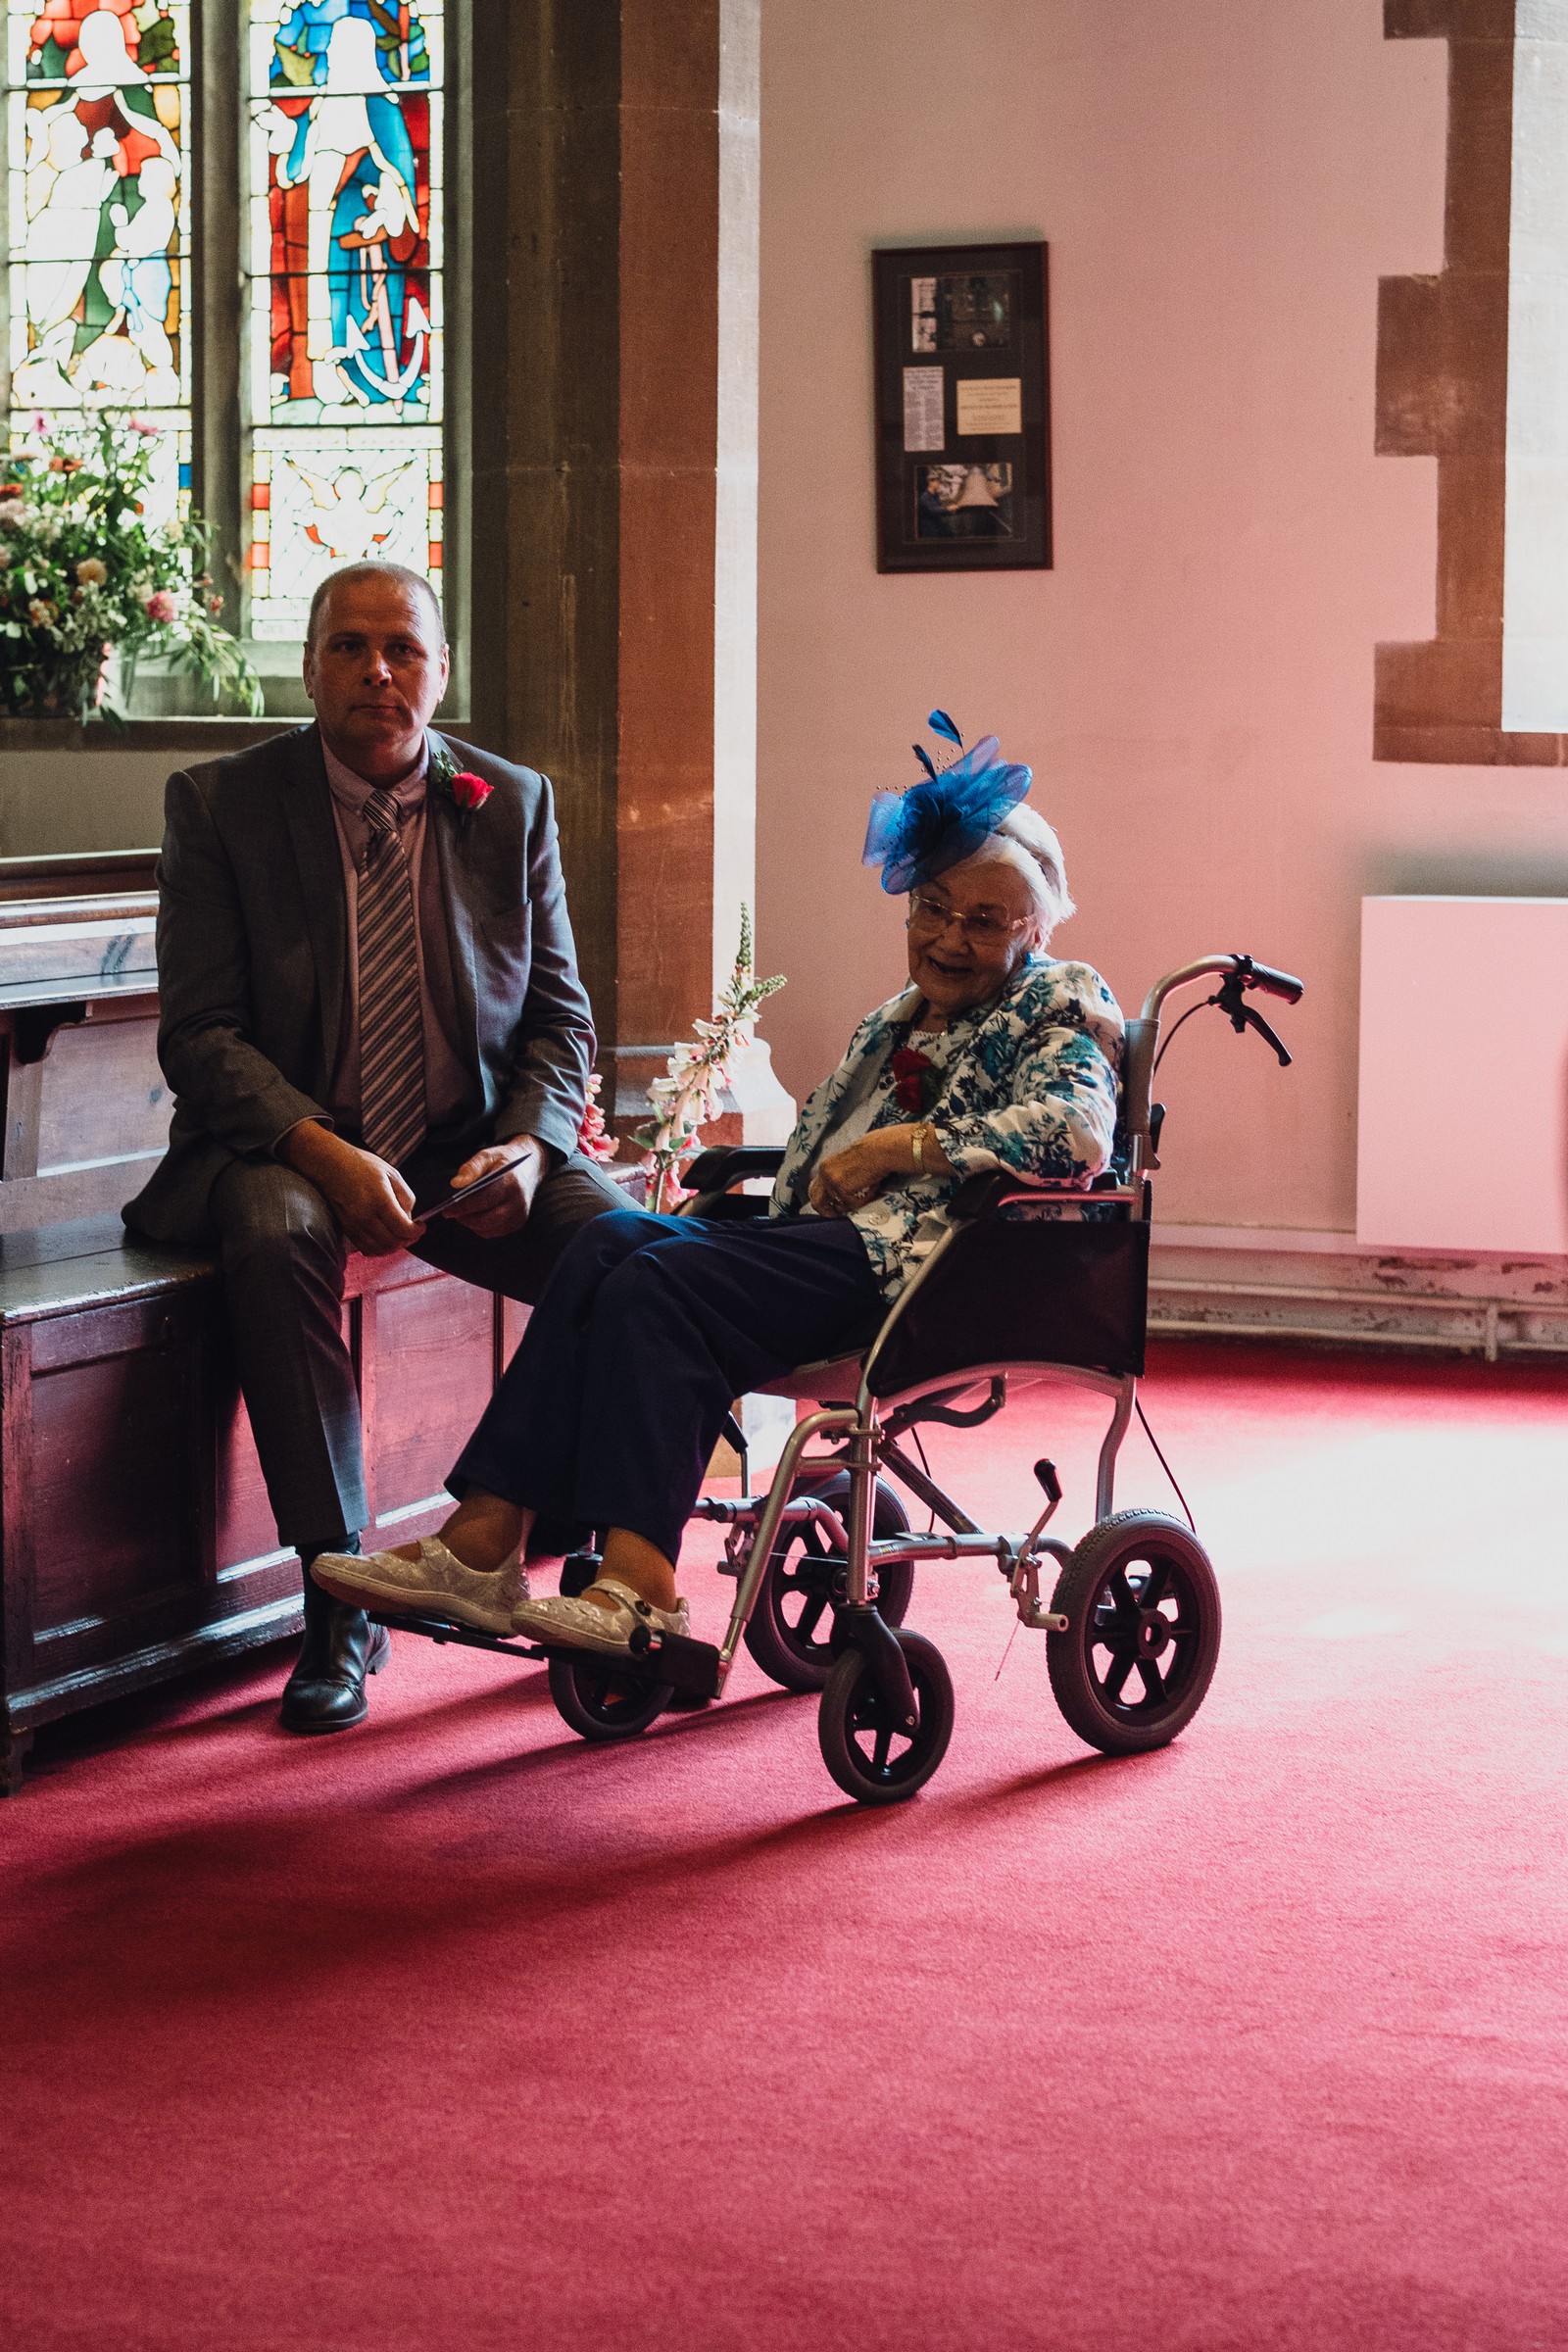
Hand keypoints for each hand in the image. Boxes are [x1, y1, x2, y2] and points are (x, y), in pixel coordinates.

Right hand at [277, 1121, 423, 1255]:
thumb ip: (405, 1197)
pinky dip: (378, 1248)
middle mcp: (365, 1216)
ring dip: (393, 1247)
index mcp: (380, 1200)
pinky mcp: (346, 1228)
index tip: (421, 1227)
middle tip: (412, 1233)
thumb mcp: (392, 1174)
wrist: (331, 1165)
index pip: (402, 1229)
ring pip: (378, 1249)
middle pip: (392, 1243)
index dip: (416, 1232)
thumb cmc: (362, 1165)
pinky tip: (384, 1239)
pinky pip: (365, 1248)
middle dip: (407, 1241)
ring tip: (399, 1237)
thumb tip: (410, 1218)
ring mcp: (354, 1224)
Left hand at [443, 1138, 545, 1238]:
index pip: (483, 1199)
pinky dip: (482, 1227)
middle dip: (466, 1218)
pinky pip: (495, 1231)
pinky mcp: (519, 1222)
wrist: (529, 1167)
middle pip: (486, 1218)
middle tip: (451, 1213)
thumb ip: (471, 1167)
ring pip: (489, 1228)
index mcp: (510, 1182)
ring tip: (462, 1214)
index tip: (446, 1210)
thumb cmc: (503, 1160)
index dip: (463, 1207)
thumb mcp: (487, 1155)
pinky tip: (476, 1216)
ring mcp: (520, 1214)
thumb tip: (456, 1183)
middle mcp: (518, 1201)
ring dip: (472, 1223)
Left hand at [809, 1132, 900, 1217]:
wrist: (880, 1149)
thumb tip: (839, 1199)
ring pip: (839, 1206)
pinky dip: (863, 1200)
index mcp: (825, 1167)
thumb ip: (839, 1179)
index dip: (823, 1202)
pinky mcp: (842, 1188)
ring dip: (853, 1204)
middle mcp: (824, 1173)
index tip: (832, 1208)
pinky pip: (852, 1205)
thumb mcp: (848, 1166)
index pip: (815, 1190)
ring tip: (866, 1191)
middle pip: (816, 1202)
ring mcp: (831, 1181)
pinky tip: (870, 1187)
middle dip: (827, 1213)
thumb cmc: (871, 1155)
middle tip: (839, 1215)